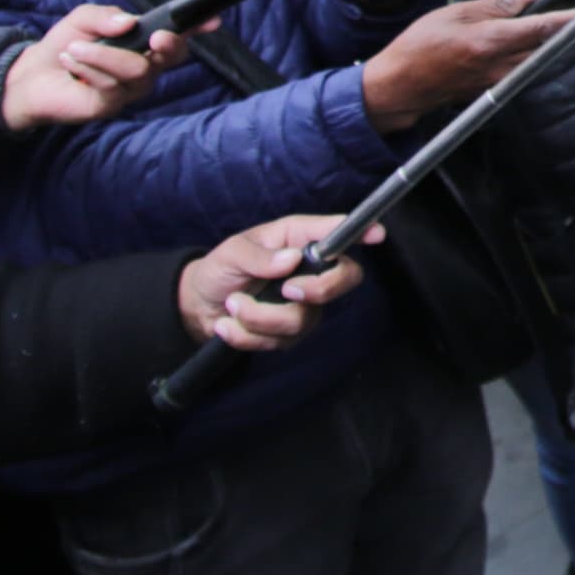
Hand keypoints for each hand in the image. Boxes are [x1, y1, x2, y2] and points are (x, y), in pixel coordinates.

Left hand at [1, 2, 180, 130]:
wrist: (33, 74)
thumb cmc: (65, 44)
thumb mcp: (84, 18)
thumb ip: (107, 16)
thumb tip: (130, 23)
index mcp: (143, 42)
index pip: (177, 35)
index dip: (196, 28)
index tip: (212, 21)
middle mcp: (145, 67)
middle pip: (173, 57)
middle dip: (168, 44)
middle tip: (156, 36)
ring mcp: (130, 89)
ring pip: (138, 70)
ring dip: (104, 54)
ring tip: (74, 49)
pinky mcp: (112, 105)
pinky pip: (112, 85)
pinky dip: (89, 68)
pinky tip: (72, 62)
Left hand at [177, 214, 379, 348]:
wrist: (197, 307)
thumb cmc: (219, 269)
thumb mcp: (231, 253)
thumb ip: (258, 256)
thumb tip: (290, 260)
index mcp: (297, 240)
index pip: (337, 234)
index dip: (362, 233)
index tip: (377, 235)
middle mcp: (308, 271)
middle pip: (345, 279)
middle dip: (320, 290)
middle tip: (288, 290)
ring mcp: (303, 304)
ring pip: (303, 318)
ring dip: (259, 316)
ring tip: (232, 306)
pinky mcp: (288, 333)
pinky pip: (278, 341)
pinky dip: (246, 335)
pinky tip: (227, 326)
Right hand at [359, 0, 556, 128]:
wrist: (400, 86)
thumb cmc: (420, 45)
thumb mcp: (457, 12)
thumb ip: (500, 3)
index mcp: (490, 42)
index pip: (542, 29)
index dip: (568, 18)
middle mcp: (499, 66)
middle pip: (544, 45)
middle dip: (559, 28)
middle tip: (572, 9)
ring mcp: (497, 82)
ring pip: (534, 58)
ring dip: (541, 41)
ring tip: (542, 22)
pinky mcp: (493, 89)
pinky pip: (520, 68)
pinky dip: (524, 53)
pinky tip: (515, 41)